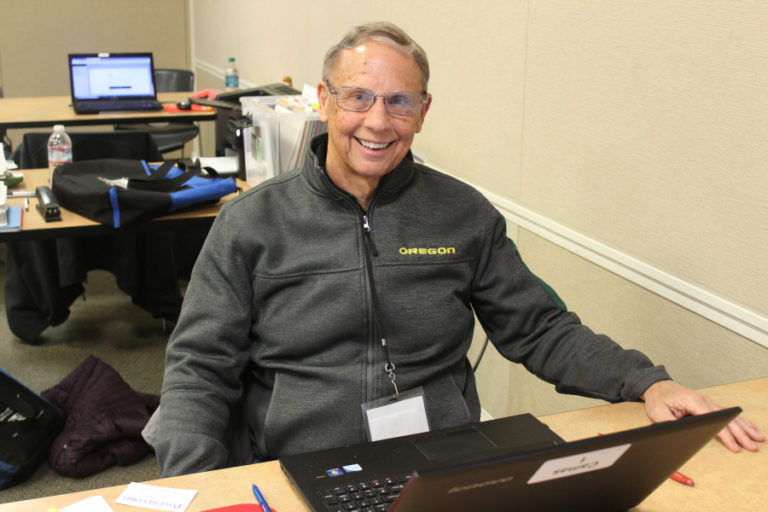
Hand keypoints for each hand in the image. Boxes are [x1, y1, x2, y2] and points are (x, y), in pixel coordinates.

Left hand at [641, 380, 764, 451]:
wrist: (656, 385)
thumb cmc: (658, 398)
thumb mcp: (659, 413)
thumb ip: (672, 424)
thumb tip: (684, 434)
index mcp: (693, 401)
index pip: (714, 420)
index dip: (725, 435)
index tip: (734, 446)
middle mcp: (704, 400)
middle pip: (726, 418)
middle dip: (740, 434)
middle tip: (752, 447)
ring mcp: (707, 401)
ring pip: (729, 416)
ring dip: (744, 427)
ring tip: (758, 437)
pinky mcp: (707, 403)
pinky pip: (726, 412)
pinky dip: (739, 420)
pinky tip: (749, 426)